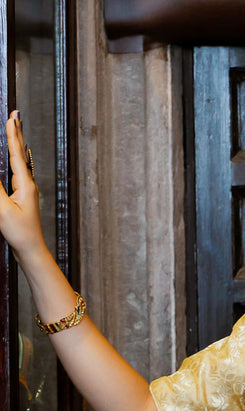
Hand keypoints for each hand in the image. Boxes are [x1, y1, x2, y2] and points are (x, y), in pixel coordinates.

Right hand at [0, 111, 46, 260]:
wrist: (31, 251)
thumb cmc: (19, 233)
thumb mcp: (3, 209)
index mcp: (25, 185)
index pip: (16, 154)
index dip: (12, 134)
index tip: (12, 117)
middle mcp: (28, 185)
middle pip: (20, 154)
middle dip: (16, 134)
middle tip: (15, 114)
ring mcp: (26, 191)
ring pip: (19, 162)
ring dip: (15, 144)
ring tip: (13, 129)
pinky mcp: (22, 198)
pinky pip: (15, 172)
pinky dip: (12, 159)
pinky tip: (12, 157)